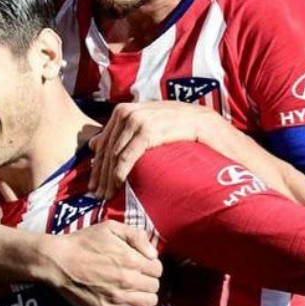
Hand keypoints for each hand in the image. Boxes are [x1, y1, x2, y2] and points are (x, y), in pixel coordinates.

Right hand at [40, 220, 163, 305]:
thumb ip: (136, 236)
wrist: (58, 261)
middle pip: (155, 285)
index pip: (157, 268)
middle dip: (150, 281)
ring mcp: (118, 297)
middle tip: (140, 278)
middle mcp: (128, 279)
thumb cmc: (83, 242)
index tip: (145, 266)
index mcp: (130, 259)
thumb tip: (153, 253)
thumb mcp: (110, 227)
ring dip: (148, 296)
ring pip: (149, 301)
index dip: (152, 266)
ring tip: (140, 292)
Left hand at [88, 101, 219, 199]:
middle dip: (100, 174)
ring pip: (115, 152)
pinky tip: (119, 185)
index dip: (97, 165)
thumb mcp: (150, 130)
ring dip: (108, 177)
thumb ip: (123, 135)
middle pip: (107, 147)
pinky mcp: (150, 129)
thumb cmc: (183, 132)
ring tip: (106, 196)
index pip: (104, 140)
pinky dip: (120, 171)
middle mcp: (129, 111)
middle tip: (96, 196)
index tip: (93, 186)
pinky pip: (128, 154)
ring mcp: (140, 118)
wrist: (212, 128)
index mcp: (126, 110)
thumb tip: (92, 144)